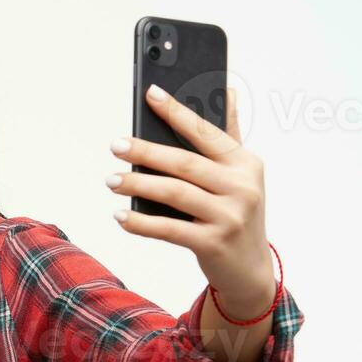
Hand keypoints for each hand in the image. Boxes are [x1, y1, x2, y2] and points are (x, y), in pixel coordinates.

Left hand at [106, 84, 275, 310]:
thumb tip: (228, 91)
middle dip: (147, 152)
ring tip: (112, 180)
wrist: (249, 269)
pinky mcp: (213, 243)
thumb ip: (231, 135)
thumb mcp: (242, 174)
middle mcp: (242, 187)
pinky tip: (120, 215)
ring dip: (139, 185)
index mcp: (245, 163)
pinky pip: (169, 229)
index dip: (178, 112)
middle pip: (185, 163)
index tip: (151, 94)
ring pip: (175, 194)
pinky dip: (141, 223)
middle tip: (116, 145)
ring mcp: (229, 216)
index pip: (206, 132)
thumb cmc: (237, 213)